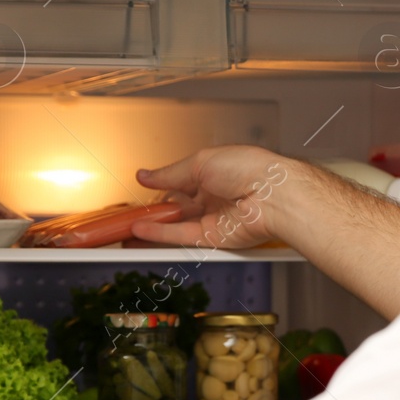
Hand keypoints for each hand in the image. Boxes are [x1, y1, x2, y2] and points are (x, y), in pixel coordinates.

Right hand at [133, 146, 297, 249]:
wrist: (272, 194)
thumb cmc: (250, 169)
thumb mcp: (201, 161)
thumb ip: (171, 173)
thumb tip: (147, 175)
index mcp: (215, 172)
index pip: (181, 180)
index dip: (161, 184)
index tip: (143, 186)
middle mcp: (214, 196)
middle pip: (177, 205)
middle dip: (155, 208)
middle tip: (131, 211)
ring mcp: (214, 218)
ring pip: (176, 224)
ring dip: (152, 224)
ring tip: (127, 226)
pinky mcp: (214, 238)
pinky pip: (182, 237)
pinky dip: (160, 234)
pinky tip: (142, 231)